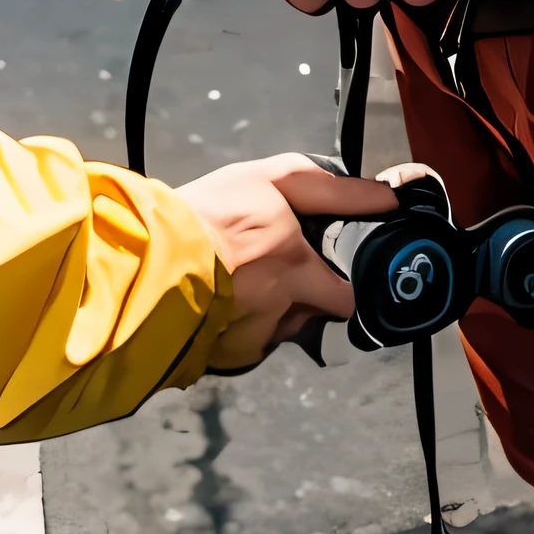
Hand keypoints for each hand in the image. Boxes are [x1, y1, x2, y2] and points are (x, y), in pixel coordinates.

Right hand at [177, 154, 393, 370]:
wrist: (145, 254)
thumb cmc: (207, 212)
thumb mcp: (270, 179)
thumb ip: (333, 190)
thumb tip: (388, 198)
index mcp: (297, 268)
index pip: (348, 296)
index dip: (345, 286)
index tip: (337, 275)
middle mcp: (282, 308)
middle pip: (313, 317)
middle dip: (306, 300)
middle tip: (281, 276)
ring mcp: (254, 336)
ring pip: (279, 330)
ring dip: (272, 313)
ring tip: (244, 285)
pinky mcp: (225, 354)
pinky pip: (247, 344)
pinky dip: (241, 328)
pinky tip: (223, 303)